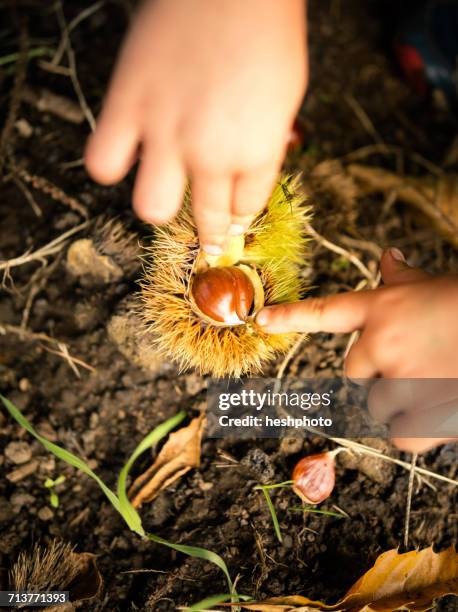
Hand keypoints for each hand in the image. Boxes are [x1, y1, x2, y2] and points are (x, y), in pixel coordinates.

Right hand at [85, 0, 307, 254]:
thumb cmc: (266, 32)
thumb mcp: (285, 98)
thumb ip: (263, 144)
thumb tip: (243, 177)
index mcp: (257, 151)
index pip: (245, 207)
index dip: (239, 217)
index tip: (232, 221)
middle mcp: (211, 153)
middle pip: (207, 218)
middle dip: (211, 231)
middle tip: (209, 231)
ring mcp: (165, 133)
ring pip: (151, 208)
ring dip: (158, 206)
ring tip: (163, 187)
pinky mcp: (127, 107)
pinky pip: (104, 163)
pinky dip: (110, 165)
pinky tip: (125, 152)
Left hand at [256, 248, 457, 451]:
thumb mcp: (435, 286)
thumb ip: (403, 279)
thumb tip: (387, 258)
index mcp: (383, 308)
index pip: (326, 312)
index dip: (291, 316)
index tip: (262, 318)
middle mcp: (381, 342)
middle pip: (354, 374)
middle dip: (379, 375)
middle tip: (416, 366)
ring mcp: (397, 380)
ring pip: (377, 406)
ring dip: (400, 401)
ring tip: (435, 382)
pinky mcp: (419, 415)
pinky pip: (398, 435)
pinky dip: (416, 430)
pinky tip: (439, 409)